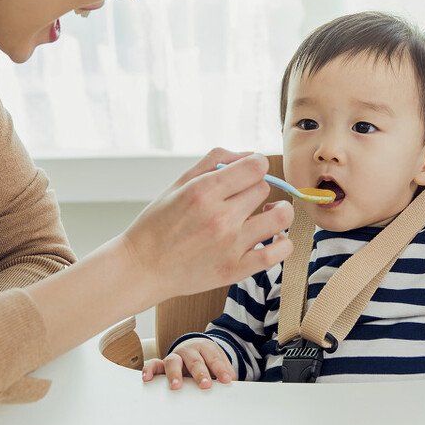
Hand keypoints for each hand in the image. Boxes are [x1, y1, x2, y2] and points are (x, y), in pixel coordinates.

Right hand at [122, 150, 292, 304]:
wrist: (141, 268)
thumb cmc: (158, 224)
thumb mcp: (179, 183)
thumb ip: (215, 161)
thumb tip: (249, 154)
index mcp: (204, 191)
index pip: (256, 165)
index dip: (255, 165)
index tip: (248, 173)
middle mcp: (220, 217)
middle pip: (264, 187)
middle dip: (254, 189)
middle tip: (240, 198)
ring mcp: (230, 245)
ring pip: (280, 216)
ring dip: (278, 211)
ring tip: (265, 214)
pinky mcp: (236, 270)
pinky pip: (279, 253)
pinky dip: (283, 243)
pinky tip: (273, 238)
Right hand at [142, 338, 234, 389]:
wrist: (195, 348)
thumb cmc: (207, 360)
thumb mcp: (218, 363)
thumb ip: (225, 372)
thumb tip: (234, 383)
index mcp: (205, 348)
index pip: (214, 358)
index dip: (221, 368)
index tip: (227, 380)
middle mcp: (189, 351)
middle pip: (194, 360)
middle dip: (200, 373)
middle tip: (205, 385)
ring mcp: (174, 356)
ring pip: (173, 361)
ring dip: (175, 374)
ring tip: (176, 386)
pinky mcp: (161, 364)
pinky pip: (153, 364)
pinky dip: (149, 370)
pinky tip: (147, 379)